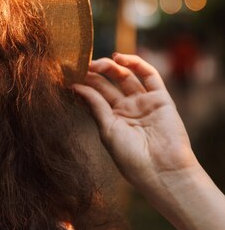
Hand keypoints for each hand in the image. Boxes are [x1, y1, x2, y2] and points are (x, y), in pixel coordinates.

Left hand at [72, 53, 199, 191]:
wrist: (162, 171)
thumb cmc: (132, 158)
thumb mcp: (107, 130)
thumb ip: (95, 106)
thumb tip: (76, 86)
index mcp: (111, 119)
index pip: (94, 95)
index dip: (83, 83)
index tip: (67, 73)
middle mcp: (127, 109)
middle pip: (108, 84)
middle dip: (94, 73)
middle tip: (80, 64)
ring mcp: (144, 102)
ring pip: (126, 76)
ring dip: (111, 66)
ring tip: (96, 62)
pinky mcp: (161, 98)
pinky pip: (149, 76)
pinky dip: (136, 63)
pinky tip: (119, 58)